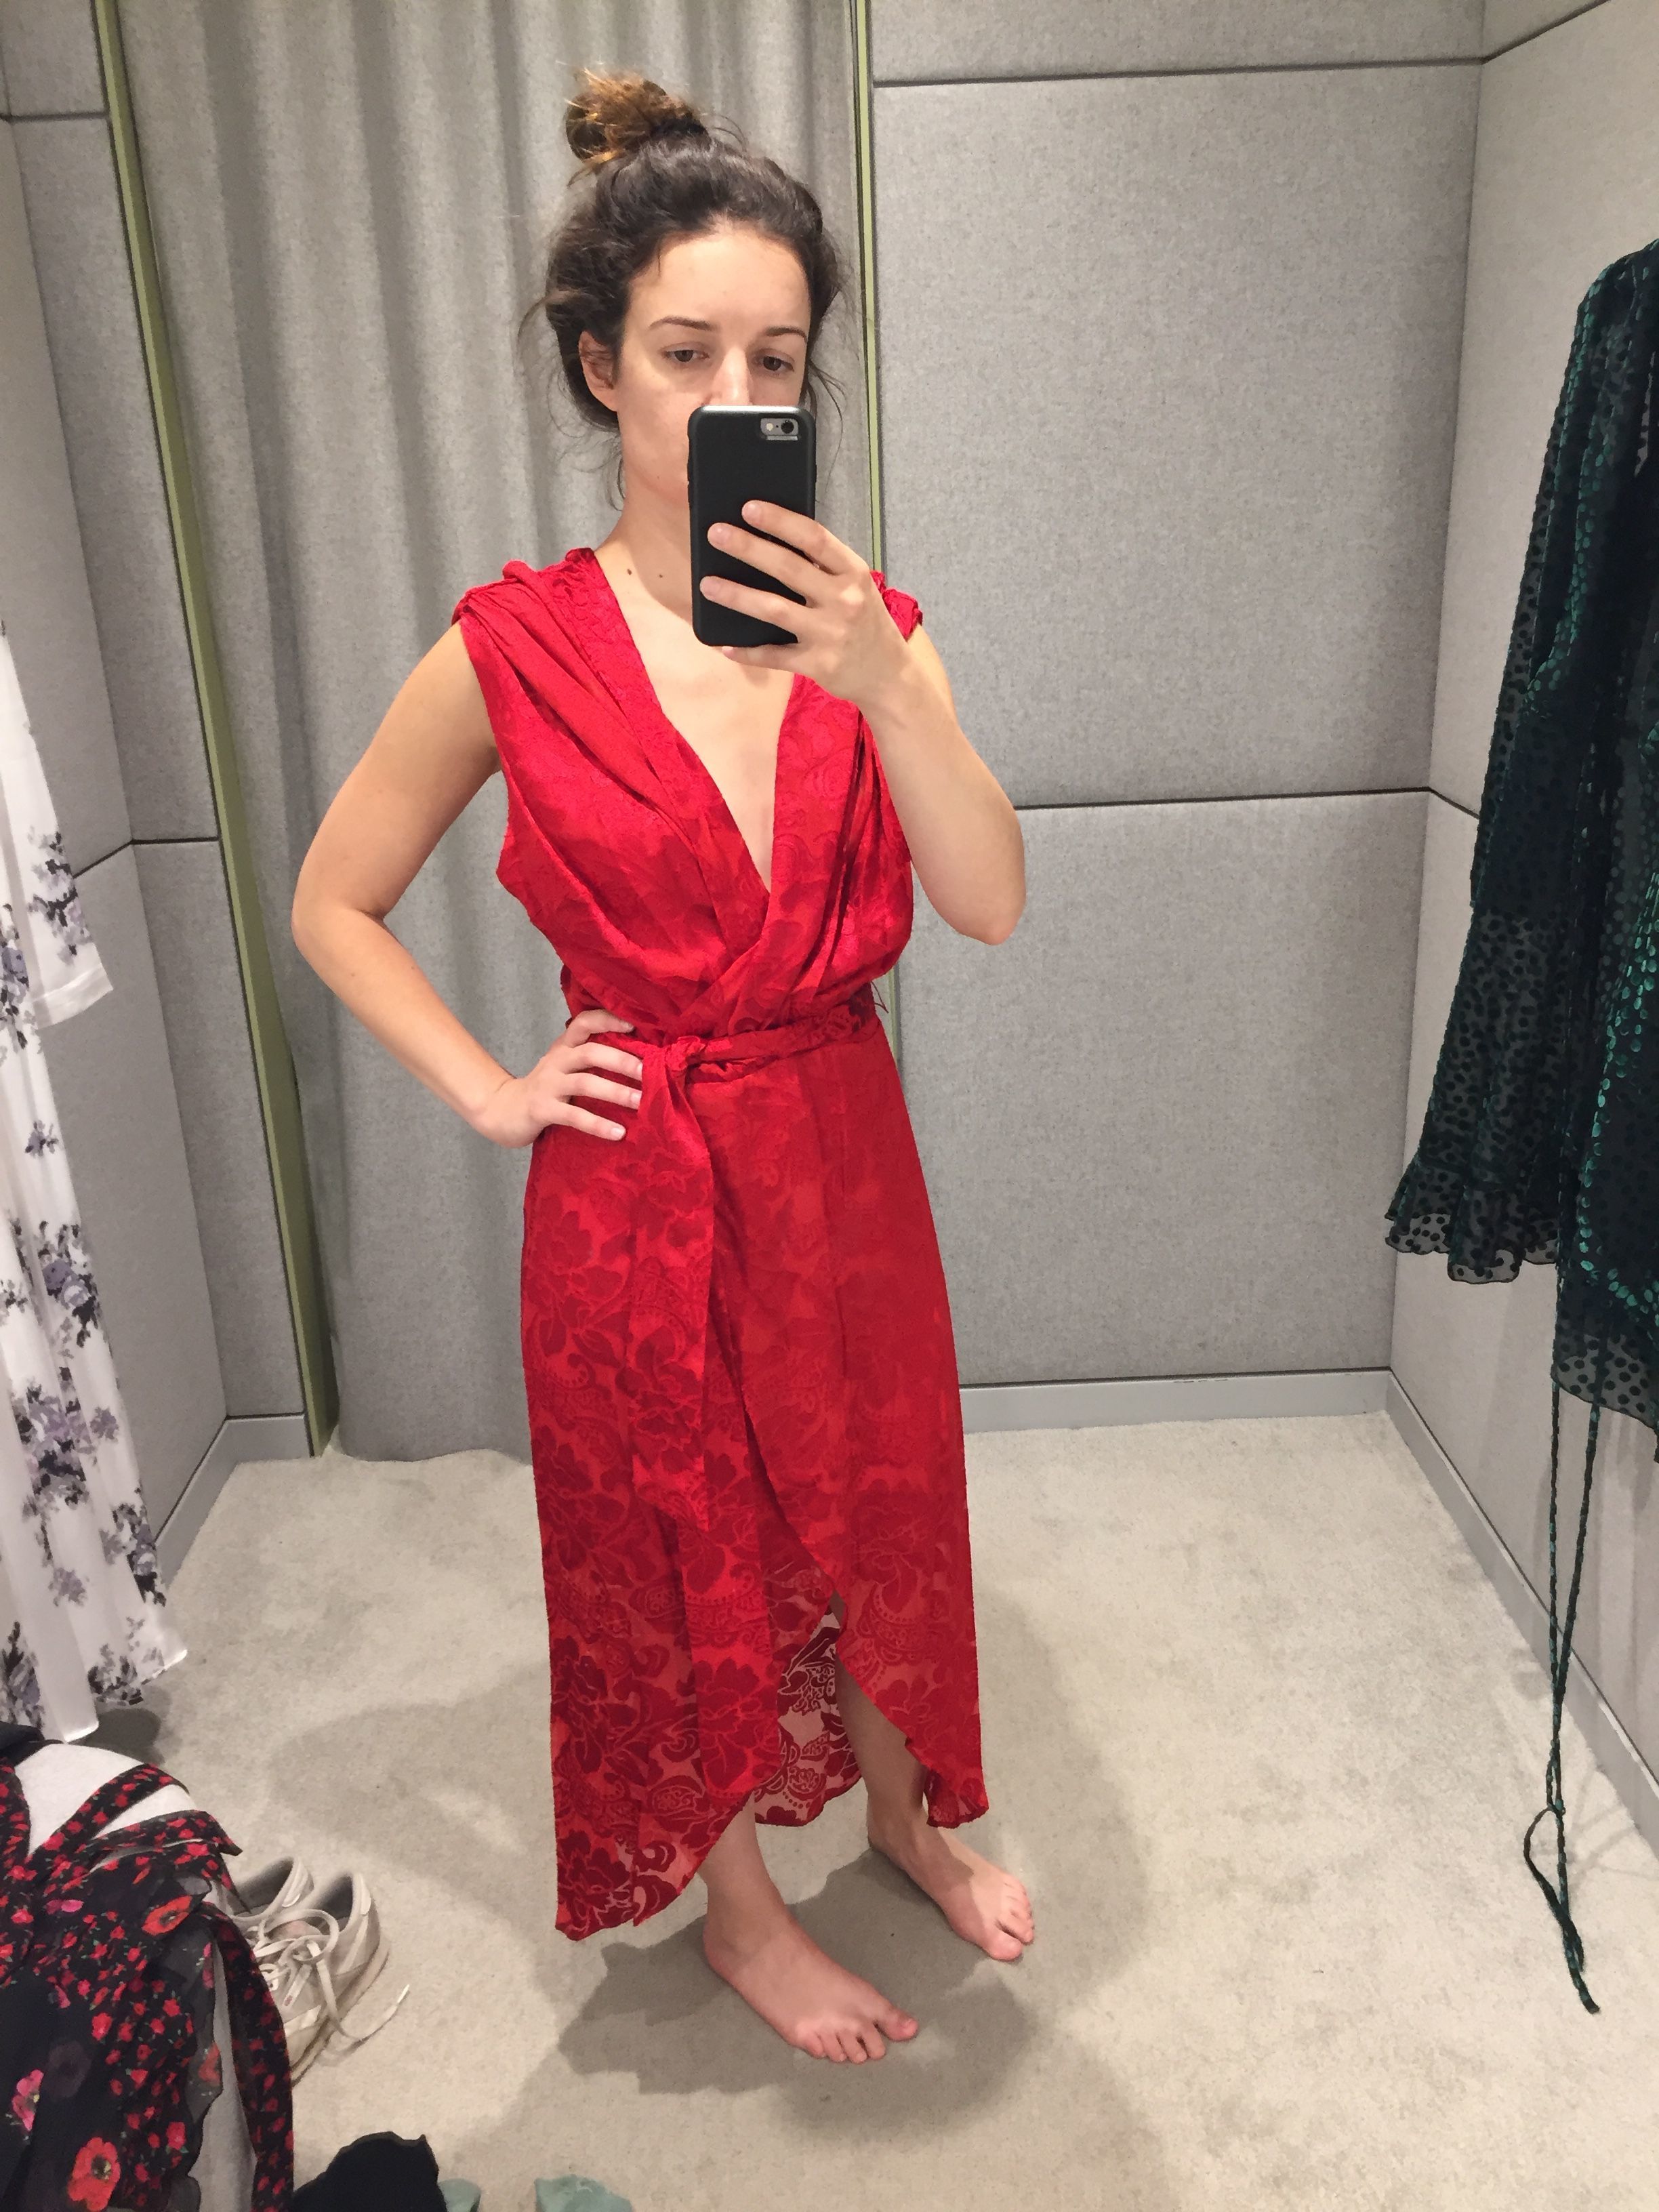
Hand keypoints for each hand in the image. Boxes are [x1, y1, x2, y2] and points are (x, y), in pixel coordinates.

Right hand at [473, 1006, 642, 1147]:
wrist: (504, 1110)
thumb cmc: (545, 1089)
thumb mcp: (565, 1068)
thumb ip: (591, 1060)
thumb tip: (639, 1061)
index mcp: (564, 1047)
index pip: (584, 1023)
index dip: (607, 1020)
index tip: (634, 1025)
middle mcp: (556, 1060)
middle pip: (590, 1052)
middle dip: (621, 1060)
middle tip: (647, 1073)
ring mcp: (548, 1085)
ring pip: (584, 1083)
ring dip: (615, 1092)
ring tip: (640, 1102)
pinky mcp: (542, 1109)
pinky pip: (574, 1116)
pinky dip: (598, 1124)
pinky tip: (618, 1133)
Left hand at [700, 502, 909, 714]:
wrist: (890, 675)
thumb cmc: (866, 623)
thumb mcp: (856, 586)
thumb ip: (824, 566)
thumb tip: (775, 538)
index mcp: (853, 574)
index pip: (814, 538)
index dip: (780, 521)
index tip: (748, 507)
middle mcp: (843, 601)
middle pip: (788, 568)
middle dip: (748, 548)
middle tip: (716, 534)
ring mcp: (830, 634)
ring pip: (774, 610)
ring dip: (737, 596)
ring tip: (707, 584)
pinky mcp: (818, 665)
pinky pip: (774, 656)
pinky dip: (747, 652)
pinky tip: (723, 645)